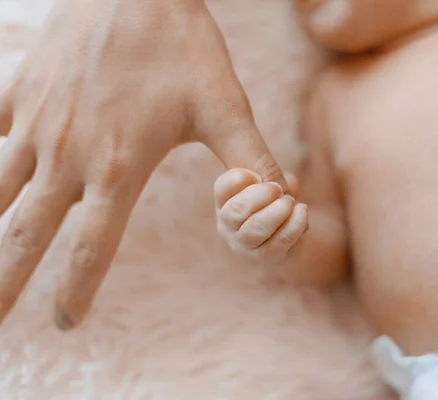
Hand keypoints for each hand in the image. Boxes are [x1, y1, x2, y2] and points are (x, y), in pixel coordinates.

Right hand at [0, 0, 287, 328]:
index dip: (78, 290)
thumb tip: (286, 200)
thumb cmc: (181, 46)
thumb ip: (254, 159)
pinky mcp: (20, 94)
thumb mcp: (224, 106)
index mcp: (117, 167)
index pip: (92, 247)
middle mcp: (68, 155)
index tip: (67, 322)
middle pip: (25, 234)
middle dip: (5, 283)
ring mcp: (37, 124)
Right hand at [214, 168, 307, 262]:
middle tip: (277, 188)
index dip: (240, 177)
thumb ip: (268, 172)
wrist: (288, 232)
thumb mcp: (269, 178)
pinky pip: (281, 240)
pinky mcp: (267, 257)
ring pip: (257, 229)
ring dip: (277, 211)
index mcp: (224, 202)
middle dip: (261, 195)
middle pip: (235, 211)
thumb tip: (276, 183)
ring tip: (290, 201)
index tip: (257, 176)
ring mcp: (245, 245)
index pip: (223, 187)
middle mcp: (228, 226)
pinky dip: (295, 223)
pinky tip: (302, 210)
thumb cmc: (274, 199)